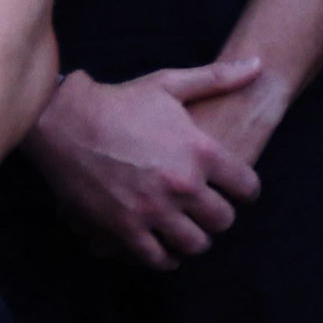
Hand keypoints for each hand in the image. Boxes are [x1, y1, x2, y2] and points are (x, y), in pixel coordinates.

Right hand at [27, 61, 273, 267]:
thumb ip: (218, 78)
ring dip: (195, 240)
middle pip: (223, 220)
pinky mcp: (122, 228)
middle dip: (221, 216)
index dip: (247, 190)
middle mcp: (182, 185)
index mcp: (201, 151)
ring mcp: (152, 210)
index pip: (247, 187)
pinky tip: (166, 252)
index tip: (240, 191)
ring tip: (190, 231)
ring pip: (194, 244)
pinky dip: (165, 259)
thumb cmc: (119, 101)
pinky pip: (156, 258)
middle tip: (212, 212)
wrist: (63, 121)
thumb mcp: (170, 85)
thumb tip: (259, 63)